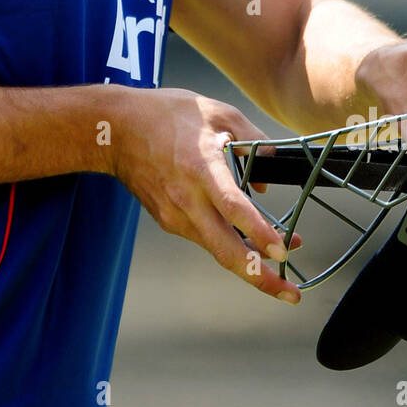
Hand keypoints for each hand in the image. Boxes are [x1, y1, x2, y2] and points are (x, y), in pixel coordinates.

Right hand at [109, 88, 302, 303]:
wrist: (115, 130)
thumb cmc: (167, 115)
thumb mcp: (218, 112)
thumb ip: (253, 140)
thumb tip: (267, 178)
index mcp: (201, 167)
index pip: (233, 208)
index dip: (258, 232)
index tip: (282, 250)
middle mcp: (187, 199)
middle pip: (225, 250)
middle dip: (260, 278)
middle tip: (291, 294)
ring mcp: (175, 215)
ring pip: (217, 249)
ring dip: (250, 260)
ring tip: (279, 254)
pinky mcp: (168, 221)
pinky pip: (204, 237)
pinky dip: (227, 242)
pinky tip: (244, 235)